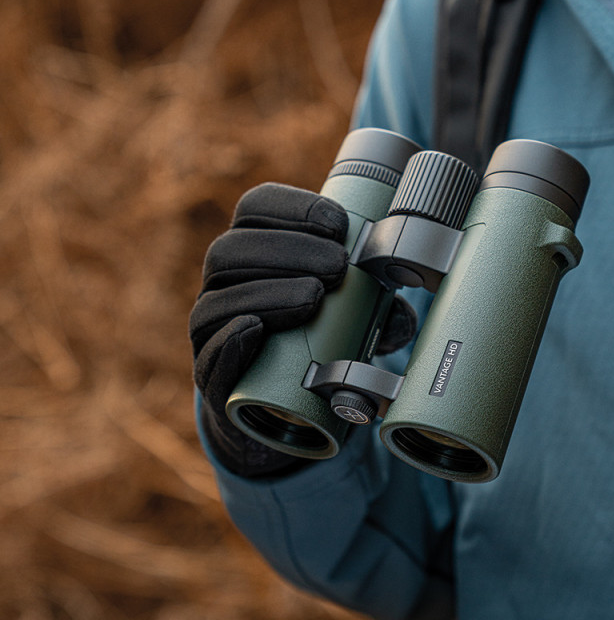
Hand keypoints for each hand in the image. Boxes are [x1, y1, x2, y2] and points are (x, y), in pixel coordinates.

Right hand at [189, 182, 415, 476]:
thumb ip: (373, 313)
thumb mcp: (348, 323)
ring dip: (269, 292)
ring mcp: (210, 330)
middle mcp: (222, 285)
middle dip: (290, 250)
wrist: (273, 412)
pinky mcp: (209, 375)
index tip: (339, 225)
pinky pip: (208, 353)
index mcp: (252, 253)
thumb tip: (400, 314)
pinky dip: (230, 339)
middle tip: (339, 266)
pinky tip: (254, 328)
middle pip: (232, 250)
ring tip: (314, 297)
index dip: (294, 208)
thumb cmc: (310, 348)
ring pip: (219, 298)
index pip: (256, 210)